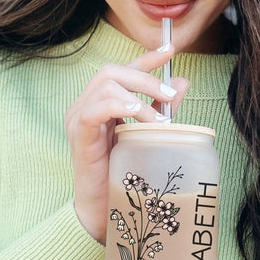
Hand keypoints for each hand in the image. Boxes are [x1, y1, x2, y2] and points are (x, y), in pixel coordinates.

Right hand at [64, 45, 188, 244]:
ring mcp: (78, 117)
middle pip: (113, 71)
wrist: (101, 209)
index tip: (170, 49)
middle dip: (145, 78)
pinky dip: (122, 107)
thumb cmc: (121, 176)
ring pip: (106, 85)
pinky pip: (97, 107)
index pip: (122, 72)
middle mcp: (86, 106)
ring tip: (160, 119)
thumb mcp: (146, 137)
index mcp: (101, 105)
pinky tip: (139, 118)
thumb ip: (160, 110)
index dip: (145, 58)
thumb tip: (181, 82)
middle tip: (169, 96)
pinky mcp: (78, 132)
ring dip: (139, 97)